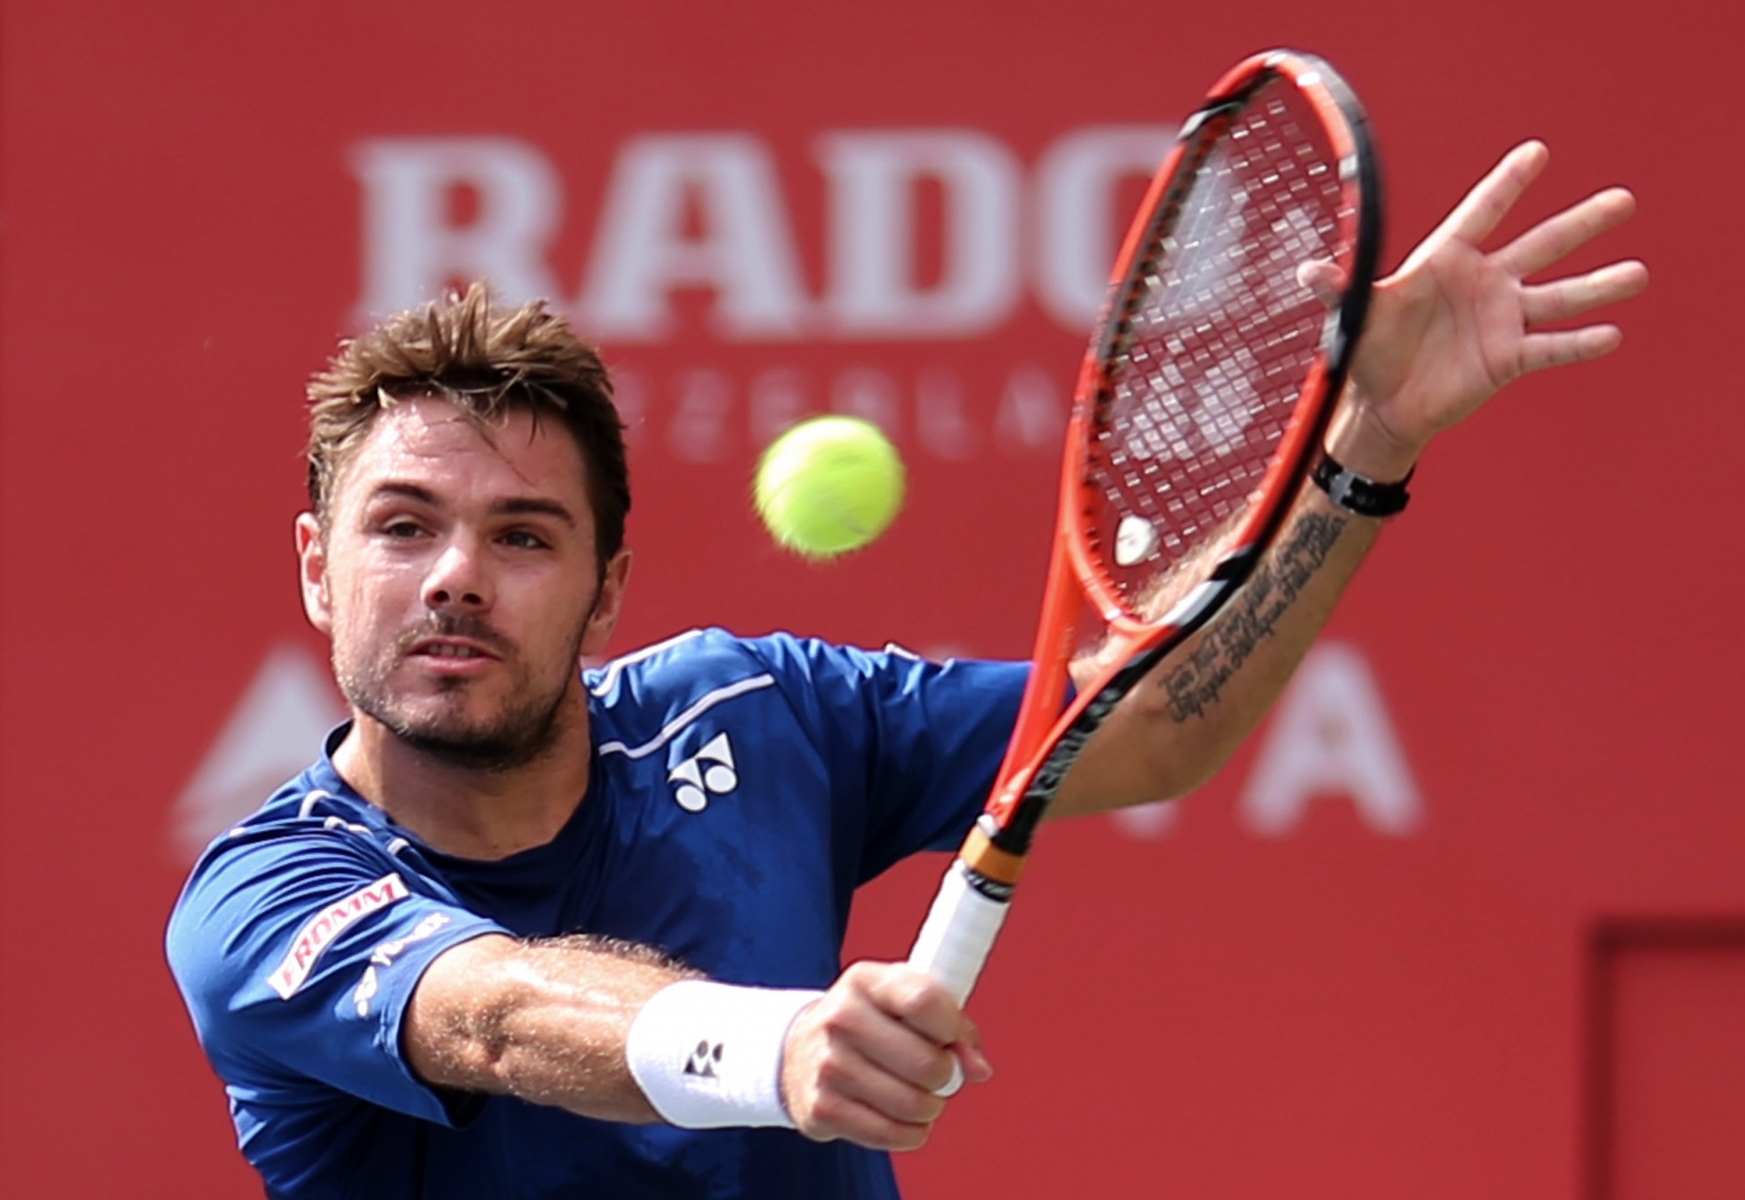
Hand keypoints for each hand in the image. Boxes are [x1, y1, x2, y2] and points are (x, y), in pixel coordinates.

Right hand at [780, 962, 992, 1149]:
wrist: (799, 1051)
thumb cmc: (869, 1024)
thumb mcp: (904, 1004)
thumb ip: (951, 1025)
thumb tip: (980, 1069)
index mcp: (865, 981)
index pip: (924, 1001)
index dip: (952, 1027)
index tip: (952, 1037)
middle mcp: (840, 1017)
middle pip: (926, 1062)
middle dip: (946, 1076)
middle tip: (938, 1074)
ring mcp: (828, 1064)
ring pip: (913, 1104)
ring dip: (929, 1108)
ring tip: (919, 1095)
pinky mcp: (822, 1108)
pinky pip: (891, 1134)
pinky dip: (910, 1133)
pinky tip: (902, 1118)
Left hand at [1305, 140, 1648, 479]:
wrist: (1386, 406)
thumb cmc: (1371, 351)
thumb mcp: (1357, 317)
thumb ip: (1340, 289)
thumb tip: (1306, 271)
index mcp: (1447, 261)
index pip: (1482, 214)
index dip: (1507, 185)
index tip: (1538, 152)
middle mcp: (1484, 283)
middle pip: (1541, 246)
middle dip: (1581, 224)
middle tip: (1623, 201)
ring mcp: (1502, 320)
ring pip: (1559, 296)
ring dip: (1598, 286)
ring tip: (1637, 273)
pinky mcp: (1509, 358)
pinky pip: (1550, 348)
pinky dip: (1578, 343)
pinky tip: (1612, 332)